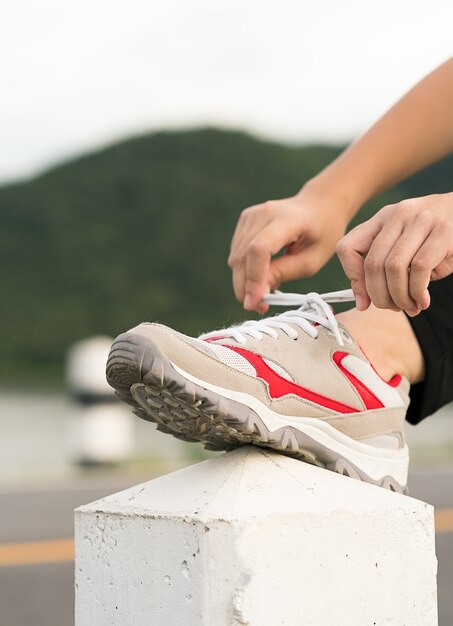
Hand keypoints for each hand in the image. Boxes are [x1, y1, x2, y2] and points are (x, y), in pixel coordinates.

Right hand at [228, 185, 347, 312]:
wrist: (319, 205)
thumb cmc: (322, 234)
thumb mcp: (312, 260)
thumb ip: (284, 273)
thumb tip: (257, 294)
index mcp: (288, 220)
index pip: (259, 249)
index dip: (254, 278)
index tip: (255, 303)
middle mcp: (264, 213)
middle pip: (242, 256)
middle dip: (246, 287)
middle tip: (259, 307)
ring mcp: (251, 215)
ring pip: (235, 258)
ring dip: (243, 282)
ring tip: (262, 294)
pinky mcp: (245, 220)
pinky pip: (236, 253)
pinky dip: (244, 270)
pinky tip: (260, 277)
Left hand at [336, 192, 452, 315]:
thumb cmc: (436, 237)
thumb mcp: (405, 246)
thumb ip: (382, 267)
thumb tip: (362, 302)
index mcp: (382, 218)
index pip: (348, 248)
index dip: (353, 279)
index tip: (364, 300)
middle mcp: (398, 215)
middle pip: (372, 264)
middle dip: (379, 295)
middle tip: (392, 308)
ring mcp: (421, 220)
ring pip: (394, 268)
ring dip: (400, 297)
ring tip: (410, 306)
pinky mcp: (443, 232)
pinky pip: (419, 269)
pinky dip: (417, 292)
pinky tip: (422, 300)